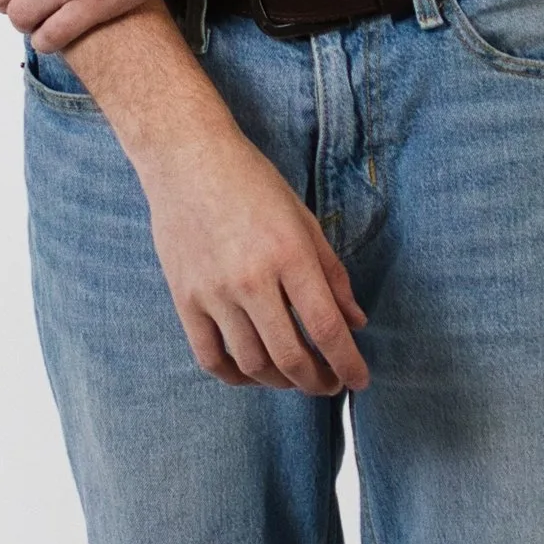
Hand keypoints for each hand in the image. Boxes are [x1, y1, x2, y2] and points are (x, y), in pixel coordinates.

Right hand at [139, 118, 368, 393]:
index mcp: (290, 255)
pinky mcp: (185, 298)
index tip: (359, 380)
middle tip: (329, 384)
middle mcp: (252, 279)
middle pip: (290, 356)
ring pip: (252, 364)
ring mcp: (214, 292)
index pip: (327, 328)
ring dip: (280, 382)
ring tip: (295, 378)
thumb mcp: (304, 221)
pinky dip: (235, 376)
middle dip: (316, 381)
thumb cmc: (252, 184)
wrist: (187, 159)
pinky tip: (253, 373)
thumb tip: (356, 323)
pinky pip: (210, 357)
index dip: (348, 363)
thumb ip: (332, 275)